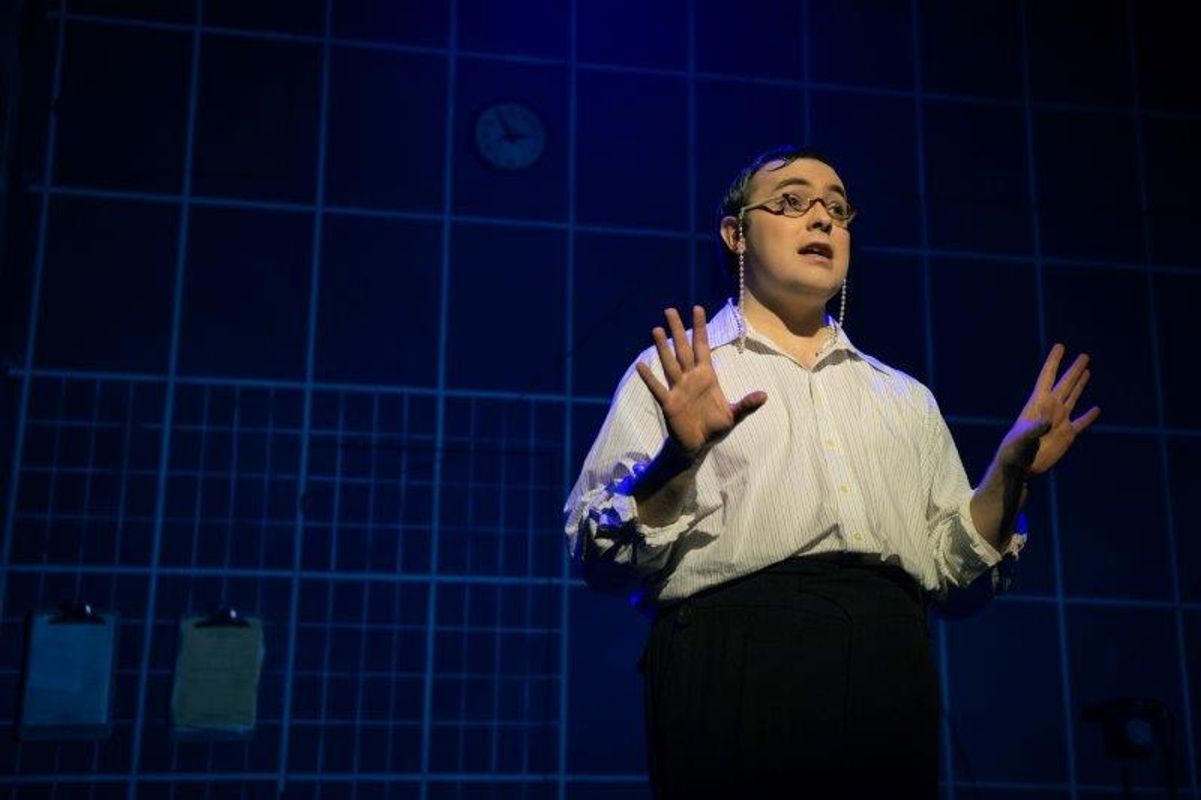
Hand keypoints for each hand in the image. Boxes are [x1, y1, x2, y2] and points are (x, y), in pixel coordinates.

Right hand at [635, 306, 766, 457]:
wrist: (697, 445)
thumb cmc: (714, 428)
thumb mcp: (734, 416)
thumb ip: (746, 405)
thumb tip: (764, 396)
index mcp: (707, 376)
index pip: (703, 347)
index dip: (700, 328)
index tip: (698, 309)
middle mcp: (691, 378)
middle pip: (683, 349)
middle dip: (677, 330)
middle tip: (670, 310)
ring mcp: (678, 389)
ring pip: (670, 363)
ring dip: (663, 347)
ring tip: (656, 330)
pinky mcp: (669, 403)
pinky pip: (658, 388)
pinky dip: (650, 378)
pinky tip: (641, 365)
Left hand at [996, 343, 1100, 476]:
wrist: (1020, 469)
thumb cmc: (1014, 452)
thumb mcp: (1022, 440)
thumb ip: (1034, 430)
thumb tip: (1048, 421)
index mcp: (1038, 404)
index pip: (1047, 377)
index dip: (1053, 362)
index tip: (1060, 346)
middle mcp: (1050, 409)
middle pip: (1064, 384)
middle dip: (1073, 370)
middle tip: (1084, 355)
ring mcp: (1059, 421)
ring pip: (1073, 397)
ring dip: (1080, 384)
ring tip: (1087, 370)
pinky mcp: (1067, 435)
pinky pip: (1081, 422)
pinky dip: (1089, 416)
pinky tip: (1096, 409)